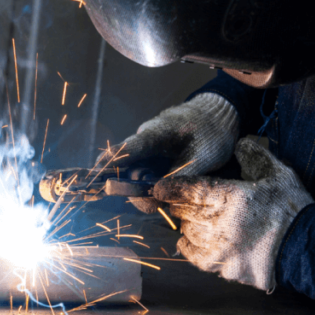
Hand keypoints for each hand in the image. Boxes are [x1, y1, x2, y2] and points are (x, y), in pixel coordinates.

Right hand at [94, 93, 237, 212]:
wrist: (222, 115)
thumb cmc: (211, 133)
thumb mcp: (199, 159)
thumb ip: (177, 179)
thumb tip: (156, 198)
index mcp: (153, 134)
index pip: (124, 151)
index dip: (108, 167)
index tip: (93, 179)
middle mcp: (146, 138)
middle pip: (127, 166)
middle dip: (133, 187)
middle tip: (150, 200)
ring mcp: (150, 144)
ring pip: (137, 170)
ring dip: (145, 185)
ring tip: (163, 193)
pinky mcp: (156, 151)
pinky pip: (147, 168)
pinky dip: (152, 181)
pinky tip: (163, 188)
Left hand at [153, 138, 313, 291]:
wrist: (306, 251)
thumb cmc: (292, 210)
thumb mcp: (278, 174)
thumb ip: (255, 156)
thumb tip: (240, 144)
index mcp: (229, 196)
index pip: (187, 190)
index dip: (169, 187)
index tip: (159, 187)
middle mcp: (218, 223)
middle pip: (183, 210)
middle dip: (180, 203)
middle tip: (183, 199)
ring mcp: (218, 247)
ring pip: (186, 231)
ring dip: (187, 222)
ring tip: (197, 216)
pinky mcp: (221, 266)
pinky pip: (192, 255)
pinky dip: (188, 244)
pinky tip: (193, 237)